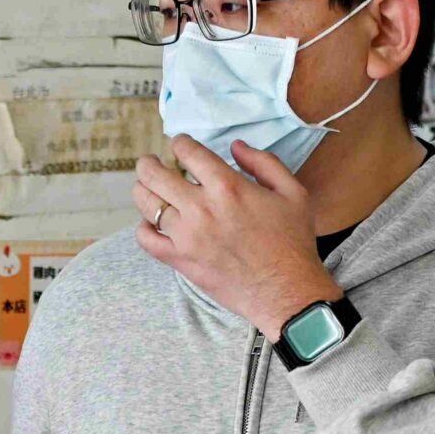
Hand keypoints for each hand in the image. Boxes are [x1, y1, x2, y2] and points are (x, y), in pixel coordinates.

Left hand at [134, 136, 338, 339]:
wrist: (285, 289)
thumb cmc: (292, 240)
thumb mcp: (292, 192)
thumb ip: (264, 163)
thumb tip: (236, 146)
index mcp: (228, 187)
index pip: (189, 154)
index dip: (179, 144)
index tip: (178, 144)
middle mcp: (201, 208)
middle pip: (157, 176)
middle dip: (148, 164)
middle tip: (147, 162)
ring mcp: (186, 236)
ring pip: (147, 205)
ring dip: (142, 191)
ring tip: (143, 186)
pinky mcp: (180, 260)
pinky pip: (147, 240)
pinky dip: (142, 228)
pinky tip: (149, 223)